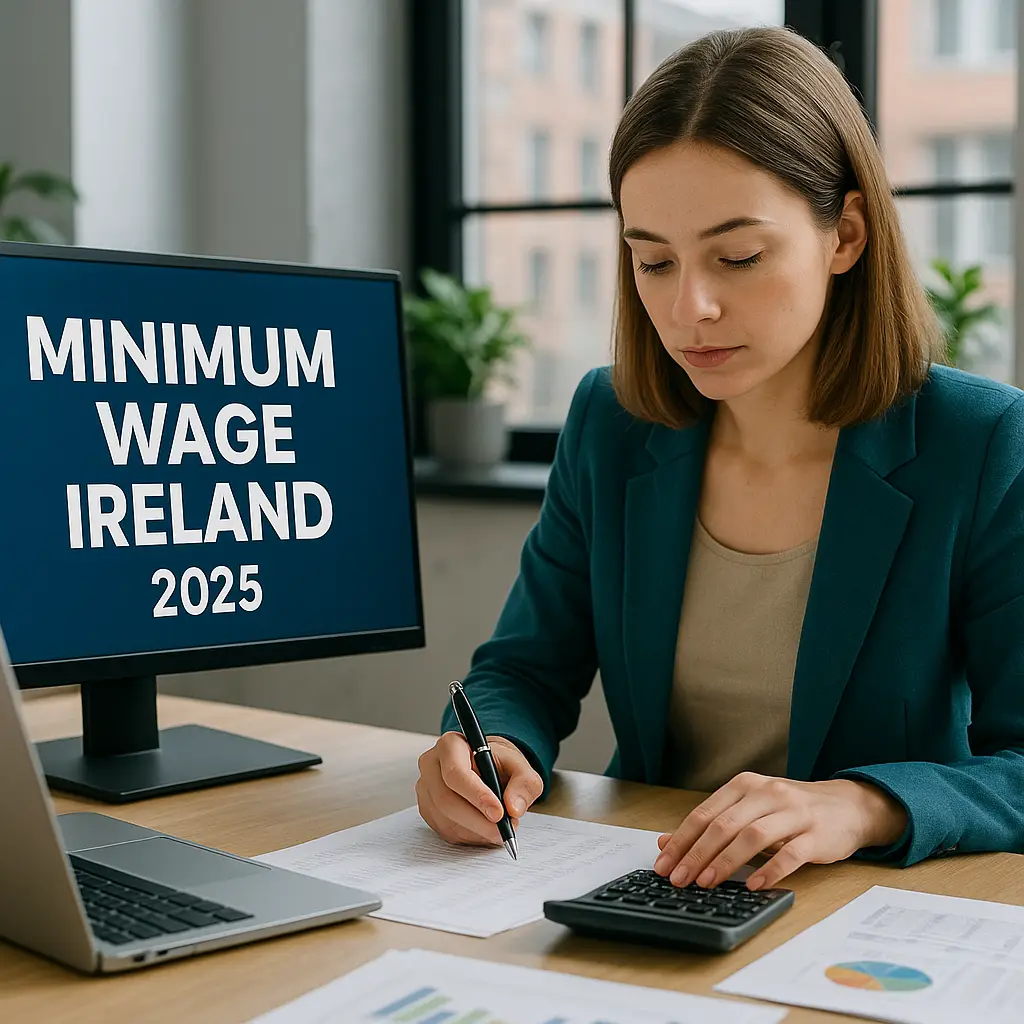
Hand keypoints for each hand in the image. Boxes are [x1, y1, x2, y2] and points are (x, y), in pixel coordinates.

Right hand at [416, 732, 543, 846]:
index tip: (499, 813)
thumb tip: (514, 807)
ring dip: (476, 831)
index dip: (477, 796)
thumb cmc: (499, 764)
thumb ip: (524, 783)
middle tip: (503, 831)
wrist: (487, 768)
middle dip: (478, 821)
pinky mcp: (427, 810)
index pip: (456, 773)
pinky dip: (469, 836)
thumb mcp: (520, 767)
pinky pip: (445, 831)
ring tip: (499, 830)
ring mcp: (426, 788)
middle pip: (447, 800)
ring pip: (446, 819)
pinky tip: (485, 831)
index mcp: (451, 745)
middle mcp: (432, 765)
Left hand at [653, 772, 907, 890]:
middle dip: (697, 854)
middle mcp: (767, 793)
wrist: (847, 806)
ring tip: (708, 883)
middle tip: (680, 879)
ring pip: (752, 836)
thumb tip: (667, 842)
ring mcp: (793, 812)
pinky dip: (770, 870)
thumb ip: (713, 824)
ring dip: (726, 861)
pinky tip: (754, 886)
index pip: (705, 813)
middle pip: (724, 824)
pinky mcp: (816, 834)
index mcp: (745, 785)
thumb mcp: (750, 810)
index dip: (681, 840)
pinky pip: (790, 854)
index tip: (664, 864)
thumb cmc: (790, 811)